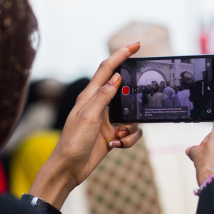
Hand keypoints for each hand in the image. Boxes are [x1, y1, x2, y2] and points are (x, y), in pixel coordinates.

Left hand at [29, 42, 142, 208]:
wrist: (69, 168)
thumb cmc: (73, 142)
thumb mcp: (88, 117)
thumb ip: (103, 96)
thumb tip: (116, 78)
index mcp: (90, 96)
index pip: (107, 69)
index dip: (121, 55)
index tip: (136, 45)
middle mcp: (99, 105)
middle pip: (124, 90)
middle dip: (135, 95)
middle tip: (143, 98)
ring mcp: (106, 120)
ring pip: (131, 115)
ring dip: (131, 127)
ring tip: (118, 138)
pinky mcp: (112, 134)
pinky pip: (130, 131)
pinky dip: (129, 139)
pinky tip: (117, 146)